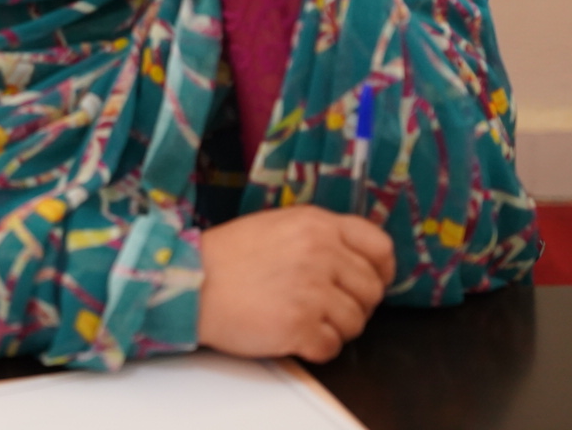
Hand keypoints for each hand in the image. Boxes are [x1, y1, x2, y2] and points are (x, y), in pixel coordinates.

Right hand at [197, 205, 395, 361]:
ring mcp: (312, 290)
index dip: (381, 270)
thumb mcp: (278, 225)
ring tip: (304, 319)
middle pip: (372, 290)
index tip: (372, 281)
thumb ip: (319, 235)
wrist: (190, 282)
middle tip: (327, 307)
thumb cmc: (227, 257)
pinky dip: (317, 347)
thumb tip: (355, 259)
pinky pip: (332, 347)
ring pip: (356, 322)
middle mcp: (320, 253)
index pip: (380, 247)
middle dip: (356, 304)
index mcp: (317, 224)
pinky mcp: (299, 324)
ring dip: (335, 328)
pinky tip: (294, 335)